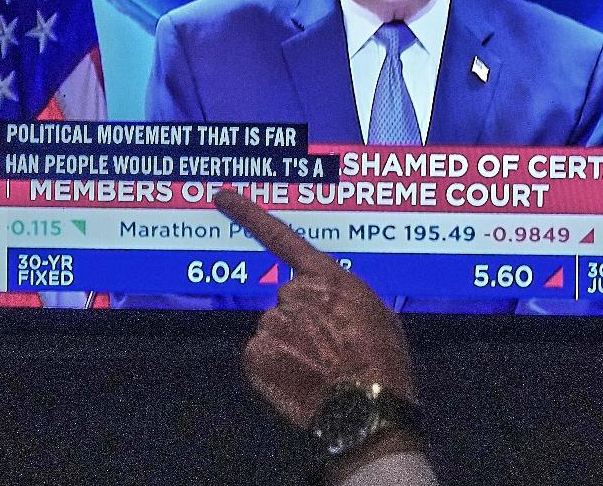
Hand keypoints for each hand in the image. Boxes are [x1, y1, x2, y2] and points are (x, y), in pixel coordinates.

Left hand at [213, 187, 415, 428]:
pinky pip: (262, 356)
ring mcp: (270, 322)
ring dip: (290, 345)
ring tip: (319, 368)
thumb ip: (343, 298)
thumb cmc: (381, 360)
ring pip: (274, 329)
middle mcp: (292, 292)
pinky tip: (298, 380)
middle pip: (286, 300)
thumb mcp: (377, 313)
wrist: (366, 405)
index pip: (281, 237)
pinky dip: (275, 367)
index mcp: (326, 277)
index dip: (248, 215)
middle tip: (328, 348)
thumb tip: (331, 305)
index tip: (221, 197)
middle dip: (301, 320)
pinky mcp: (256, 353)